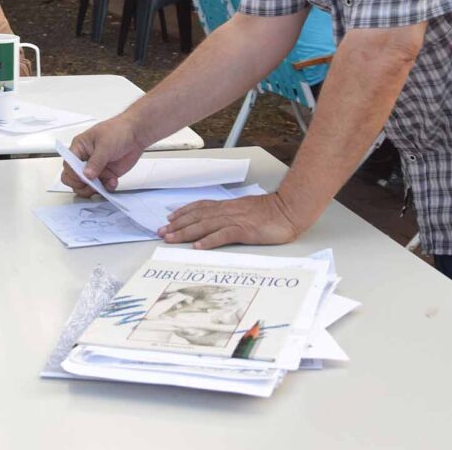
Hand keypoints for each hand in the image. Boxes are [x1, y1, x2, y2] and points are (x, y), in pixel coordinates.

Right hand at [60, 117, 144, 195]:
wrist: (136, 134)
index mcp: (79, 148)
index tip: (84, 178)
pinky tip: (113, 181)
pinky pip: (102, 188)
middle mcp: (85, 160)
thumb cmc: (118, 130)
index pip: (68, 165)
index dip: (74, 174)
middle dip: (81, 185)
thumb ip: (96, 161)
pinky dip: (107, 188)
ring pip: (86, 186)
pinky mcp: (106, 175)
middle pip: (73, 179)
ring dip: (94, 189)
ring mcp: (95, 169)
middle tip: (92, 185)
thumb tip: (87, 175)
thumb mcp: (105, 145)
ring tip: (103, 184)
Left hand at [159, 193, 302, 248]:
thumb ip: (233, 214)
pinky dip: (208, 241)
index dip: (183, 213)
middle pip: (197, 217)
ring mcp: (235, 220)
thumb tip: (220, 221)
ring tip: (171, 238)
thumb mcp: (247, 210)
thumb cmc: (271, 212)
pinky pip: (222, 235)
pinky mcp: (244, 230)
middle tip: (161, 232)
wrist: (289, 209)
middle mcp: (228, 211)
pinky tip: (197, 246)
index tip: (169, 219)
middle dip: (177, 225)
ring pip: (204, 225)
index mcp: (228, 206)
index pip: (200, 207)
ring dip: (186, 232)